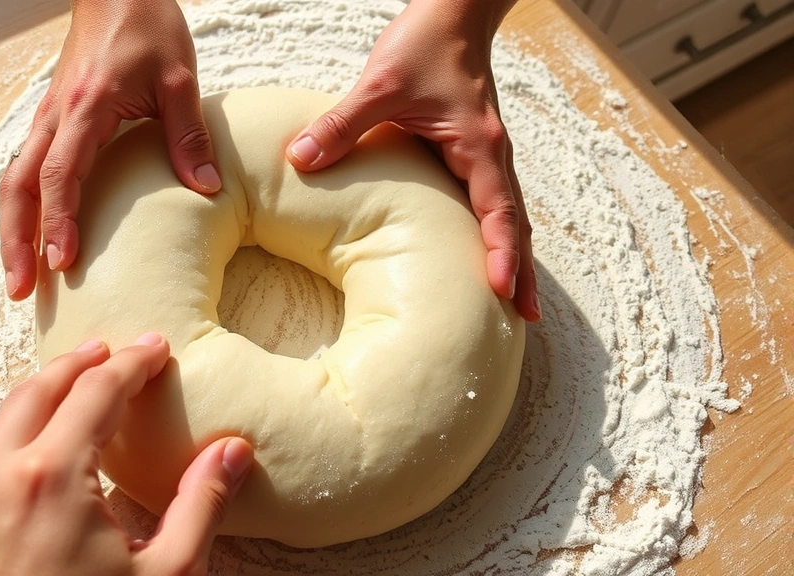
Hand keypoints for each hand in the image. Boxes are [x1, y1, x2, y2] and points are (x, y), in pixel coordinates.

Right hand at [0, 0, 221, 299]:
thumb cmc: (146, 24)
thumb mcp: (179, 78)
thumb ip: (187, 135)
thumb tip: (205, 189)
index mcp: (85, 109)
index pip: (60, 174)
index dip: (57, 221)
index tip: (61, 262)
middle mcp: (55, 116)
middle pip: (17, 186)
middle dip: (15, 241)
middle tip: (21, 291)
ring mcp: (48, 117)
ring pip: (14, 179)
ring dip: (13, 229)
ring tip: (20, 276)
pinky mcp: (52, 118)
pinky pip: (27, 168)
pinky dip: (24, 207)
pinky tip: (34, 233)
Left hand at [0, 334, 253, 575]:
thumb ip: (200, 505)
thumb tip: (233, 453)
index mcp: (50, 476)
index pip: (97, 390)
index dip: (132, 363)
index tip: (156, 348)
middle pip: (39, 388)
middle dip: (82, 363)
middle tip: (116, 352)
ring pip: (3, 418)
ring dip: (44, 394)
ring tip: (79, 388)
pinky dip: (15, 433)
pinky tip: (40, 446)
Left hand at [286, 0, 539, 321]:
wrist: (453, 11)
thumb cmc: (426, 43)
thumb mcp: (380, 82)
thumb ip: (342, 124)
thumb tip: (300, 159)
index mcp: (479, 146)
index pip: (498, 210)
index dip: (501, 251)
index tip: (499, 290)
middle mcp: (493, 155)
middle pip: (516, 223)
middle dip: (520, 270)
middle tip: (525, 318)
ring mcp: (488, 153)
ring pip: (509, 214)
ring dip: (513, 254)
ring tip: (513, 299)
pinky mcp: (475, 150)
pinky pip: (493, 200)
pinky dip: (497, 231)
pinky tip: (485, 251)